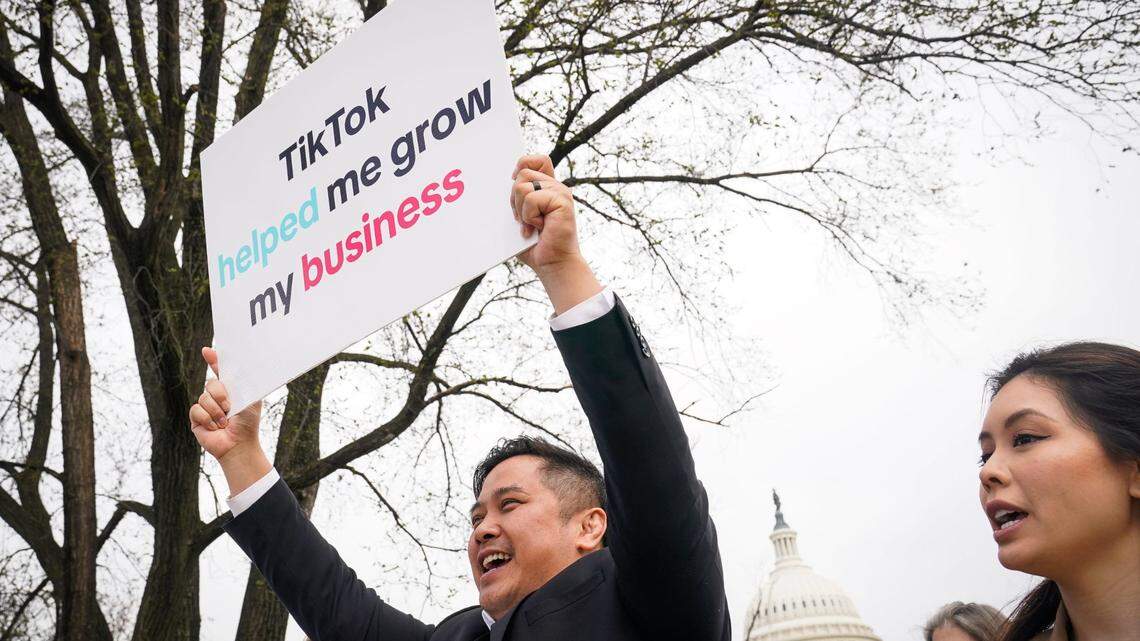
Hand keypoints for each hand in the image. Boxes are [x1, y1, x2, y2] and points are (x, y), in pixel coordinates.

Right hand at [189, 347, 262, 462]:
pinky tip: (214, 427)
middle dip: (221, 394)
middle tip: (230, 406)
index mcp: (230, 390)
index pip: (220, 371)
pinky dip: (207, 419)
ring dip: (216, 411)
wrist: (239, 443)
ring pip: (204, 397)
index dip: (214, 360)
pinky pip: (196, 409)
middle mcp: (217, 397)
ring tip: (224, 422)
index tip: (207, 351)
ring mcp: (206, 407)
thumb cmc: (247, 423)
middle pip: (211, 383)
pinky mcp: (196, 418)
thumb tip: (245, 365)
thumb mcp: (250, 399)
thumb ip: (245, 383)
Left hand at [510, 155, 582, 275]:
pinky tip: (539, 228)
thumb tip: (502, 183)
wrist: (552, 264)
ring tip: (532, 225)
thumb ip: (517, 198)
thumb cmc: (535, 245)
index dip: (523, 165)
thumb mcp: (521, 217)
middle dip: (514, 199)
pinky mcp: (563, 201)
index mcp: (548, 188)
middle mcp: (556, 187)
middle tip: (523, 219)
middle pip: (523, 173)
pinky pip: (531, 198)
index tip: (515, 184)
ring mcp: (560, 193)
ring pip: (522, 186)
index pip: (538, 160)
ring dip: (521, 210)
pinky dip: (529, 216)